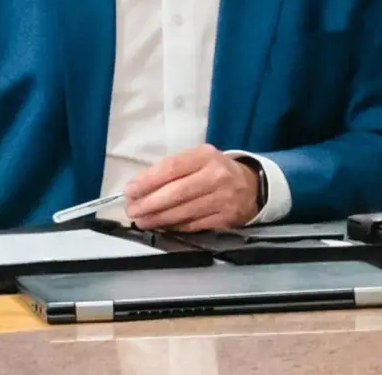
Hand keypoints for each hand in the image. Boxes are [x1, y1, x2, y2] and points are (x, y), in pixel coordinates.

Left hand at [123, 144, 258, 230]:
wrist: (252, 186)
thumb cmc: (215, 171)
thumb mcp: (198, 160)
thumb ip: (173, 170)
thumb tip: (140, 187)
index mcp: (205, 155)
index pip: (172, 168)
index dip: (148, 180)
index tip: (130, 190)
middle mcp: (216, 176)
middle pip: (176, 192)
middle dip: (149, 203)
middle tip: (131, 210)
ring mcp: (223, 198)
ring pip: (184, 212)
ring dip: (158, 218)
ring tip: (141, 221)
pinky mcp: (226, 218)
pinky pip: (194, 225)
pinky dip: (175, 226)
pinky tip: (162, 226)